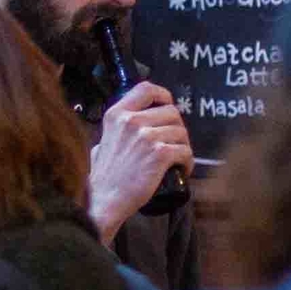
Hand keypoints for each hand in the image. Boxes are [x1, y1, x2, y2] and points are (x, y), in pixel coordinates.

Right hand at [85, 82, 193, 236]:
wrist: (104, 200)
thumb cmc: (104, 177)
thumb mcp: (102, 142)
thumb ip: (117, 130)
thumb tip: (129, 126)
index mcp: (116, 115)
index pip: (146, 89)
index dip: (162, 95)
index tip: (167, 105)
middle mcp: (131, 122)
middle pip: (171, 112)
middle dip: (177, 127)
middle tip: (173, 142)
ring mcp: (146, 137)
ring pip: (181, 132)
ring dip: (183, 146)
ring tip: (176, 160)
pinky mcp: (159, 155)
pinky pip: (185, 151)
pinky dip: (188, 161)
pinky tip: (181, 169)